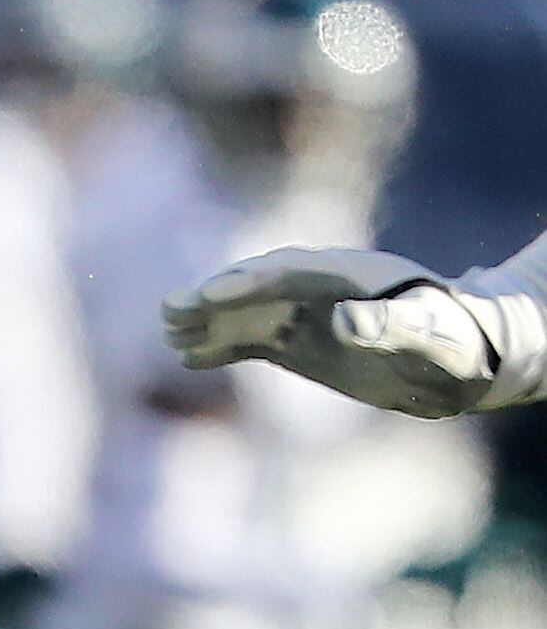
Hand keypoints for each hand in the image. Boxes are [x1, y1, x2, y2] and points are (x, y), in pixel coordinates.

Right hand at [161, 246, 496, 416]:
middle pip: (260, 283)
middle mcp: (323, 287)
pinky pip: (252, 338)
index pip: (291, 272)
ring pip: (249, 309)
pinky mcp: (299, 339)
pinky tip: (187, 355)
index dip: (250, 283)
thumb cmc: (453, 346)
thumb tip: (347, 318)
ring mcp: (308, 312)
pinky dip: (221, 345)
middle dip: (216, 296)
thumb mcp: (430, 338)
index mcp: (354, 276)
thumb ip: (392, 326)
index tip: (209, 296)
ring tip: (167, 330)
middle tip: (171, 309)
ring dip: (208, 319)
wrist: (460, 356)